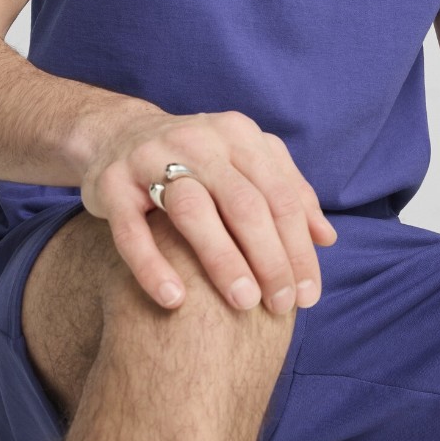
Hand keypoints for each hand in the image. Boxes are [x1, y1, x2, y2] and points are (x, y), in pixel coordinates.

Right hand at [80, 105, 336, 314]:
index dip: (298, 247)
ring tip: (243, 303)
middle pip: (244, 203)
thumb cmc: (197, 161)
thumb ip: (289, 193)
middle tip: (281, 306)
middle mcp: (200, 140)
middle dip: (269, 258)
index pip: (279, 196)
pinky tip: (175, 300)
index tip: (308, 295)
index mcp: (239, 135)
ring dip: (222, 259)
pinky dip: (153, 266)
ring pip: (193, 211)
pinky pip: (132, 230)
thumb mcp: (246, 163)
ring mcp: (152, 158)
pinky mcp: (112, 183)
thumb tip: (327, 239)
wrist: (118, 134)